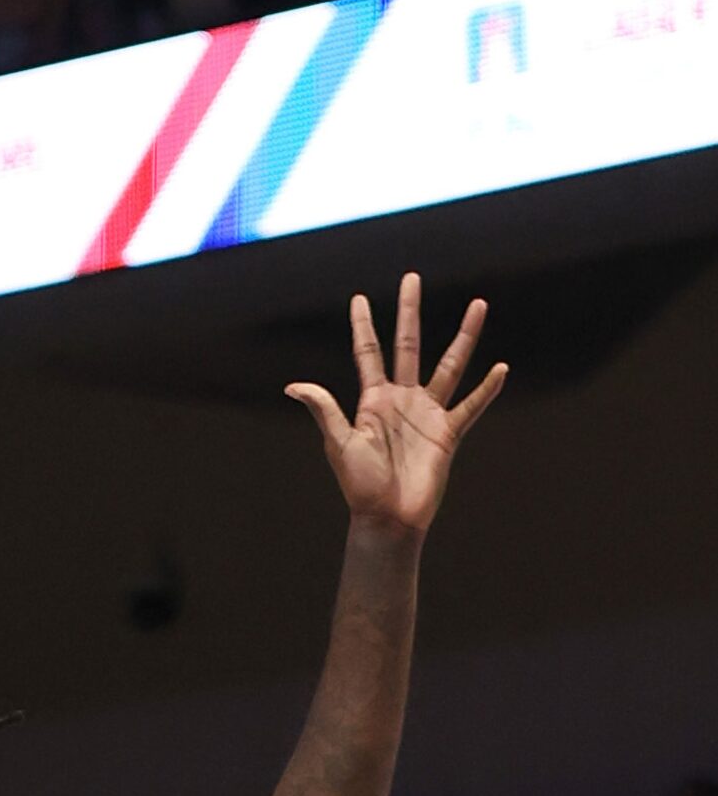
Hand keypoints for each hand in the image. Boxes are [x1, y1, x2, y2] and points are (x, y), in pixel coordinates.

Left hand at [287, 272, 506, 534]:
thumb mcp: (339, 443)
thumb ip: (325, 409)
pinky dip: (487, 388)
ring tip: (478, 305)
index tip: (359, 298)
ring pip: (450, 365)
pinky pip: (471, 405)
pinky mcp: (448, 433)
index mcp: (372, 399)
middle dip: (410, 312)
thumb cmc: (359, 484)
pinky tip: (501, 368)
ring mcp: (427, 413)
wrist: (388, 517)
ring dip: (464, 336)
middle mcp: (401, 399)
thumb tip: (293, 386)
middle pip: (408, 345)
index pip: (367, 352)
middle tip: (412, 279)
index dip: (363, 325)